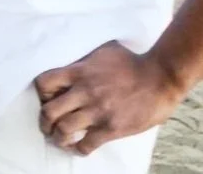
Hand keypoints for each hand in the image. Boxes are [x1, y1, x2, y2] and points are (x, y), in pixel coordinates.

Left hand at [34, 41, 185, 154]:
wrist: (161, 77)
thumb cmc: (134, 62)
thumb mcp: (103, 52)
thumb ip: (84, 60)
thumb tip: (73, 62)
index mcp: (79, 72)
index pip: (44, 83)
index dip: (41, 95)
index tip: (46, 100)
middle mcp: (84, 92)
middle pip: (49, 111)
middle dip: (44, 122)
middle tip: (47, 126)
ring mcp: (97, 111)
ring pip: (64, 129)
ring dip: (58, 138)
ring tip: (60, 140)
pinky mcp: (112, 127)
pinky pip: (87, 143)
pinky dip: (79, 149)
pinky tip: (79, 148)